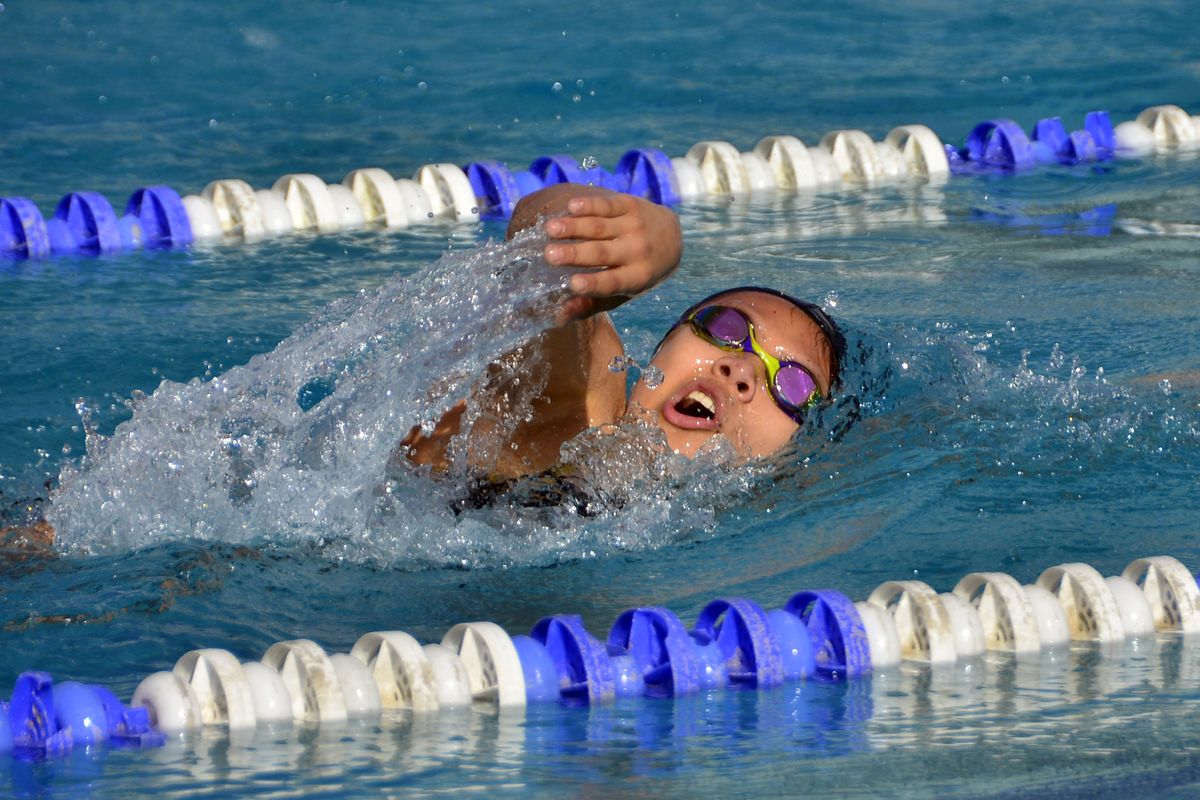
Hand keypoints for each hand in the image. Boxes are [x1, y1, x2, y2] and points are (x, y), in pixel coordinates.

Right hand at [542, 193, 681, 321]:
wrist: (672, 238)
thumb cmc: (637, 271)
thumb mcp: (622, 292)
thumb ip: (591, 304)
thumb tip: (559, 317)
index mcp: (636, 278)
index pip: (612, 282)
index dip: (593, 284)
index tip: (573, 284)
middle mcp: (638, 252)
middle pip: (602, 253)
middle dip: (575, 254)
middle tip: (549, 254)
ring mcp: (635, 226)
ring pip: (601, 227)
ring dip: (574, 226)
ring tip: (550, 228)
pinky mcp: (631, 205)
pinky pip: (608, 205)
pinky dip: (590, 205)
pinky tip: (571, 206)